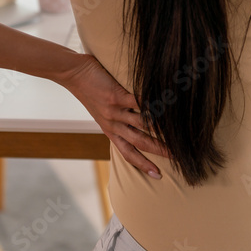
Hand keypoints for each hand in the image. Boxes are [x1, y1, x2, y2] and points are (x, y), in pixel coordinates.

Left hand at [63, 54, 169, 178]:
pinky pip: (136, 102)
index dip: (143, 165)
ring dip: (160, 128)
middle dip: (159, 151)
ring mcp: (114, 111)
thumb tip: (139, 123)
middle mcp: (112, 125)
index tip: (158, 175)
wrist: (74, 74)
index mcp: (110, 131)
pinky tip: (164, 104)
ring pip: (141, 124)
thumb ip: (118, 120)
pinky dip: (151, 104)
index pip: (128, 153)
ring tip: (177, 132)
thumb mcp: (102, 113)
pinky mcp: (114, 96)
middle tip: (177, 157)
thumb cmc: (91, 91)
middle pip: (139, 142)